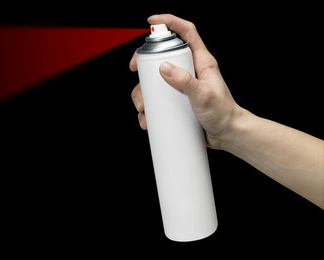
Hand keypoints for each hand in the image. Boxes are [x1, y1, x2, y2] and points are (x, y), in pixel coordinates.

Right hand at [129, 14, 242, 149]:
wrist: (227, 135)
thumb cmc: (223, 113)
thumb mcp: (204, 96)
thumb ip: (185, 81)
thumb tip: (163, 67)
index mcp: (201, 62)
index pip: (186, 33)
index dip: (170, 22)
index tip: (152, 21)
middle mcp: (189, 71)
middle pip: (163, 56)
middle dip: (145, 65)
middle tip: (135, 71)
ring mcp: (182, 86)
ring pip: (156, 81)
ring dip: (143, 92)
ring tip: (143, 107)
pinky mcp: (177, 102)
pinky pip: (158, 100)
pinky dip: (149, 109)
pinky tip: (147, 119)